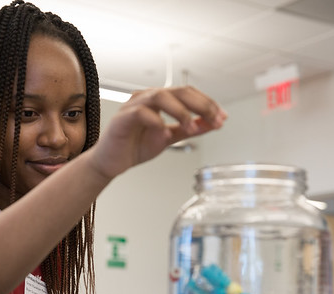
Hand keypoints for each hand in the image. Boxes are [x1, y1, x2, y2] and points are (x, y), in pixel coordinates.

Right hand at [89, 86, 226, 178]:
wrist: (112, 162)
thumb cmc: (135, 147)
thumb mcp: (169, 137)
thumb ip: (189, 129)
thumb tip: (212, 123)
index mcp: (160, 100)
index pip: (188, 93)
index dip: (208, 104)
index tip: (222, 118)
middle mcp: (147, 97)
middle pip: (179, 91)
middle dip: (200, 105)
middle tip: (214, 119)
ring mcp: (134, 106)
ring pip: (161, 96)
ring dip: (180, 111)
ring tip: (191, 127)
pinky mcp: (122, 118)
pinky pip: (141, 112)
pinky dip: (156, 120)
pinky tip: (164, 132)